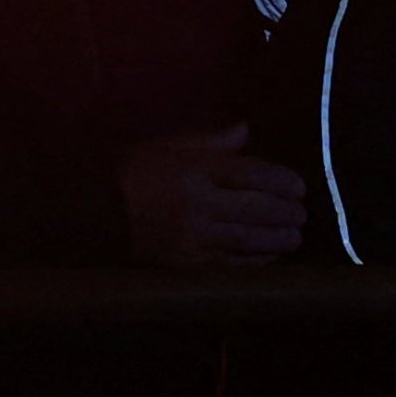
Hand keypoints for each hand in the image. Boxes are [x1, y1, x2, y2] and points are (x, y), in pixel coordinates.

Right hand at [118, 122, 307, 265]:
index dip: (280, 180)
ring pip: (249, 240)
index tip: (299, 186)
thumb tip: (246, 130)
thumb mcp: (166, 146)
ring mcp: (195, 238)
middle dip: (285, 212)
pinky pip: (232, 266)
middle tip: (303, 213)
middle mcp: (200, 204)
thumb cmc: (130, 172)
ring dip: (277, 239)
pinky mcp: (188, 264)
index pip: (250, 174)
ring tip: (295, 236)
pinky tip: (271, 259)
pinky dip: (256, 263)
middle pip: (256, 209)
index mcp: (194, 170)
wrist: (93, 213)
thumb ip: (209, 140)